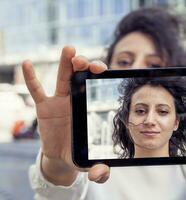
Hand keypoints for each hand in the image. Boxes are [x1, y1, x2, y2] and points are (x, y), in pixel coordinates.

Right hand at [22, 46, 109, 184]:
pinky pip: (36, 91)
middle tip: (85, 61)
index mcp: (89, 106)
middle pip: (80, 76)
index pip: (95, 84)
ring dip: (65, 62)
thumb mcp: (89, 161)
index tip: (100, 69)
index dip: (97, 74)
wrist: (62, 157)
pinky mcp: (44, 108)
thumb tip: (101, 175)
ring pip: (62, 78)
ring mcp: (59, 102)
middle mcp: (76, 100)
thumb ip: (99, 169)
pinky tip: (27, 64)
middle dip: (83, 65)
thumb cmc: (79, 154)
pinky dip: (31, 78)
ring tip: (69, 48)